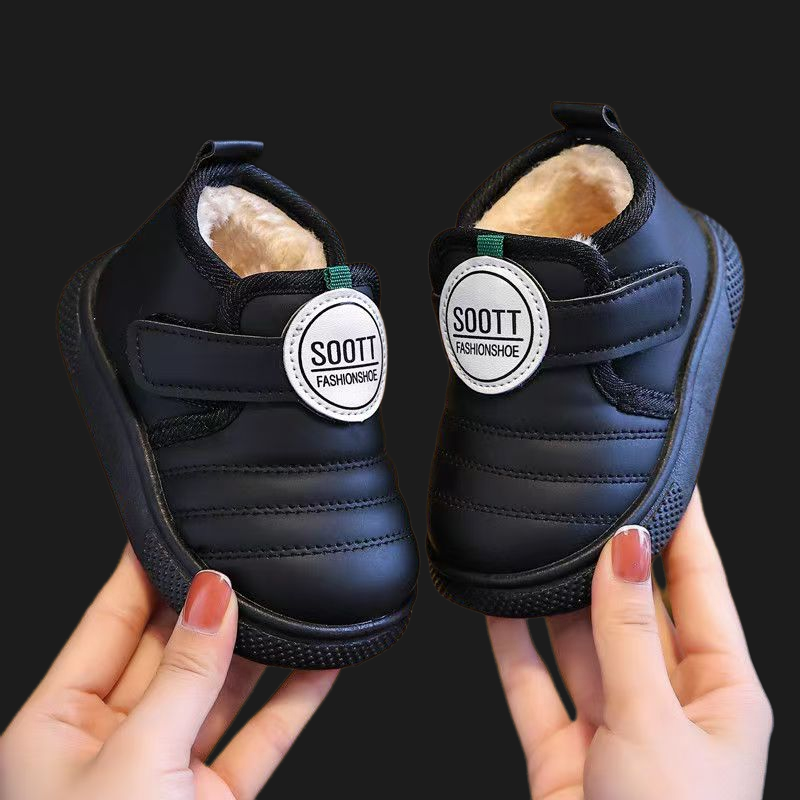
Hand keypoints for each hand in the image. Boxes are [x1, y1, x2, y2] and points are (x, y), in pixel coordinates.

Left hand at [1, 548, 337, 799]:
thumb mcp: (133, 763)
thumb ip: (184, 676)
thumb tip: (214, 594)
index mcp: (58, 726)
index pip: (110, 621)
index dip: (145, 571)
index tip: (176, 523)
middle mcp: (113, 742)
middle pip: (171, 649)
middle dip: (211, 604)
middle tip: (249, 552)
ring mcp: (168, 771)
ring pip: (221, 689)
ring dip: (259, 646)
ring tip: (292, 596)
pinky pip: (260, 737)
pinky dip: (293, 701)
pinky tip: (320, 662)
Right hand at [488, 490, 771, 799]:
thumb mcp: (657, 722)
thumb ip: (630, 632)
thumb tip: (627, 548)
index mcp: (720, 693)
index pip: (701, 587)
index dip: (683, 528)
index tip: (666, 473)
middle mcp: (668, 703)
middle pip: (634, 608)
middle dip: (608, 558)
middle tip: (582, 499)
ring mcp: (613, 727)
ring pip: (579, 641)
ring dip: (555, 598)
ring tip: (535, 541)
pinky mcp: (563, 752)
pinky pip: (533, 684)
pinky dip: (512, 646)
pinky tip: (495, 605)